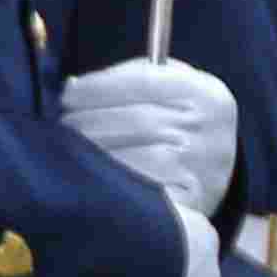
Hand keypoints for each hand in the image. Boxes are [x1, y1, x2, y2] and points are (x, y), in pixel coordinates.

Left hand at [62, 57, 237, 217]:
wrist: (215, 176)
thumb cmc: (182, 126)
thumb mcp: (178, 92)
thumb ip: (138, 76)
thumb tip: (77, 86)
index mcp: (208, 95)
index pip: (145, 81)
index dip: (99, 86)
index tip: (69, 93)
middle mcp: (209, 130)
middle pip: (135, 119)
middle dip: (89, 120)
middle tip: (62, 124)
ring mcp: (200, 169)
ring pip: (132, 154)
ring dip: (92, 149)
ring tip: (69, 146)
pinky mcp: (187, 201)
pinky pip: (136, 186)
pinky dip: (107, 178)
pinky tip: (89, 171)